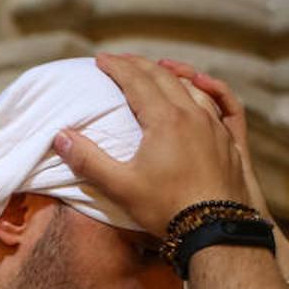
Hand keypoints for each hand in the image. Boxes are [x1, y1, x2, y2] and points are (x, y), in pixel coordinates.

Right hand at [52, 53, 252, 237]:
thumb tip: (60, 136)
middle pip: (162, 77)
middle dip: (138, 64)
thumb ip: (89, 160)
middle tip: (120, 59)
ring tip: (156, 69)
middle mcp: (191, 114)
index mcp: (164, 119)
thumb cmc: (166, 209)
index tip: (100, 59)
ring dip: (169, 73)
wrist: (216, 230)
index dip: (116, 67)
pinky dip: (201, 89)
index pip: (136, 81)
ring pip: (190, 86)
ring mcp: (213, 125)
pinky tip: (198, 91)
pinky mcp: (228, 141)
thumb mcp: (120, 187)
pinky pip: (215, 102)